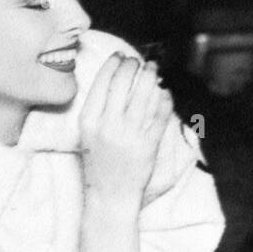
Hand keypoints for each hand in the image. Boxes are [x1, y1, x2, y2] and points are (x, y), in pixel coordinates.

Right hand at [78, 52, 173, 202]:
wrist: (110, 195)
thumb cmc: (99, 163)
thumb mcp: (88, 133)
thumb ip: (98, 108)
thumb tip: (116, 77)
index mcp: (90, 120)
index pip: (103, 82)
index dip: (114, 64)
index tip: (120, 56)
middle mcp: (109, 125)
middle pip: (124, 83)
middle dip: (133, 66)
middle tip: (139, 61)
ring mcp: (130, 135)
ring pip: (144, 95)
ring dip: (151, 77)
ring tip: (153, 70)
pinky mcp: (149, 145)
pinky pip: (160, 115)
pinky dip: (164, 100)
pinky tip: (164, 92)